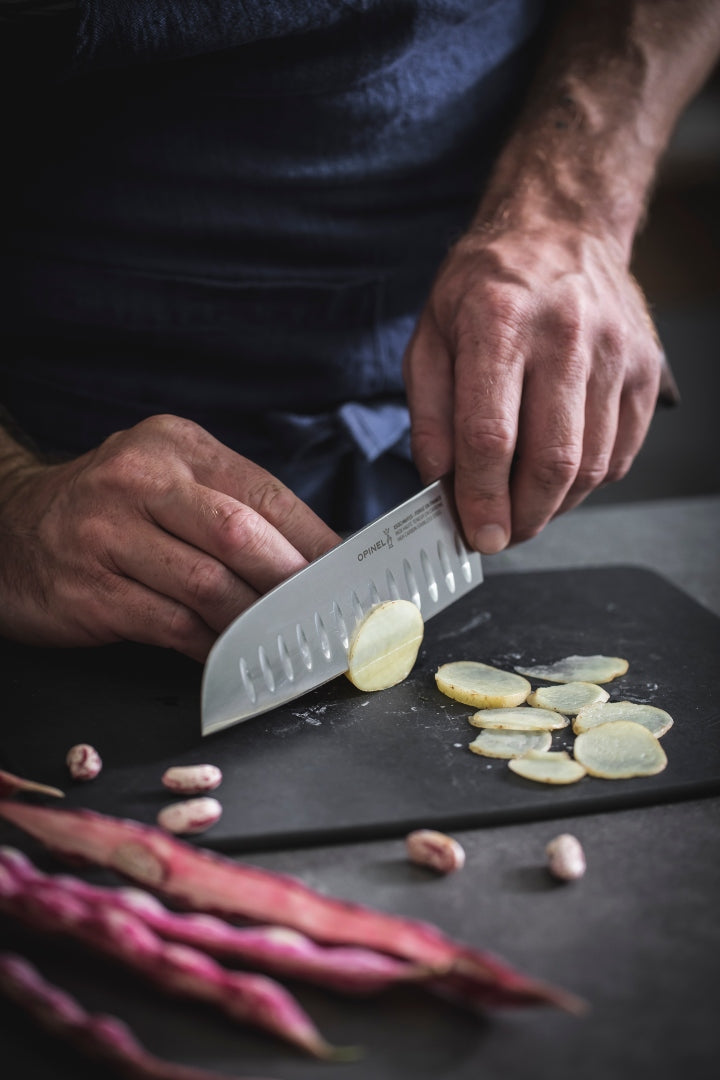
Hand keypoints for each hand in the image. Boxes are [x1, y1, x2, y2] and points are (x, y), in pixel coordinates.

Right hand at [0, 415, 339, 660]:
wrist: (8, 528)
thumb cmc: (109, 510)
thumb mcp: (166, 482)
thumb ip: (231, 508)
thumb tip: (314, 558)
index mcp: (175, 446)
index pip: (265, 493)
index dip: (316, 540)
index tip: (350, 577)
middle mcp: (139, 479)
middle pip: (241, 534)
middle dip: (295, 583)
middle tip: (330, 615)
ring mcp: (107, 534)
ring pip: (209, 585)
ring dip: (259, 622)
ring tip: (290, 640)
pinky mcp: (89, 590)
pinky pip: (171, 625)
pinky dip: (213, 646)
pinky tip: (236, 656)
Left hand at [403, 220, 662, 552]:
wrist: (559, 228)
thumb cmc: (486, 285)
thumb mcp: (430, 337)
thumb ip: (430, 415)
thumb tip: (442, 484)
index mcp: (499, 322)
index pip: (492, 436)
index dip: (482, 499)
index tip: (476, 534)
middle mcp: (565, 335)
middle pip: (552, 460)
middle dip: (523, 517)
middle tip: (500, 534)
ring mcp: (614, 352)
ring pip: (591, 465)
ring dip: (554, 506)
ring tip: (524, 506)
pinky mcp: (644, 369)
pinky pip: (621, 452)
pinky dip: (587, 482)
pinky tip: (559, 476)